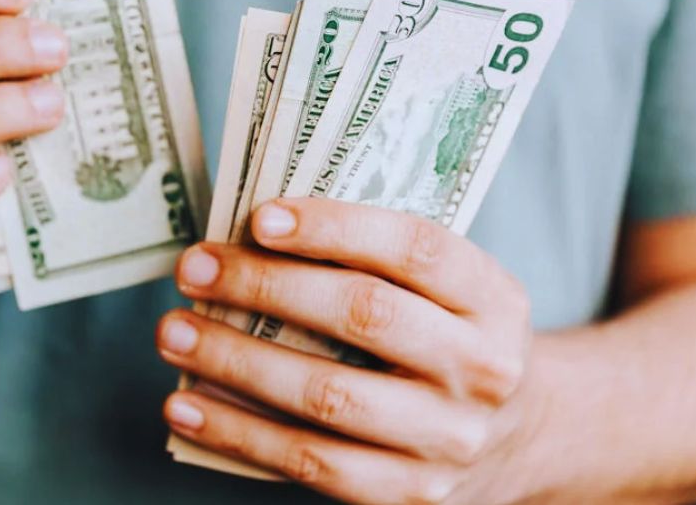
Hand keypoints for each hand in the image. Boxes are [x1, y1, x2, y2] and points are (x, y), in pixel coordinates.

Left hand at [158, 198, 543, 503]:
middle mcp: (482, 368)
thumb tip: (251, 236)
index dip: (334, 227)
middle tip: (194, 269)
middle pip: (364, 316)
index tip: (259, 218)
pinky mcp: (410, 495)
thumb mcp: (450, 292)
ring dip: (235, 362)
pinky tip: (187, 407)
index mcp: (494, 298)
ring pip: (327, 395)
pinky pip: (310, 463)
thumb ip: (378, 262)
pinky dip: (238, 433)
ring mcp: (448, 439)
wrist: (523, 438)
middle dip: (265, 287)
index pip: (415, 248)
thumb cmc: (451, 339)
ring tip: (173, 333)